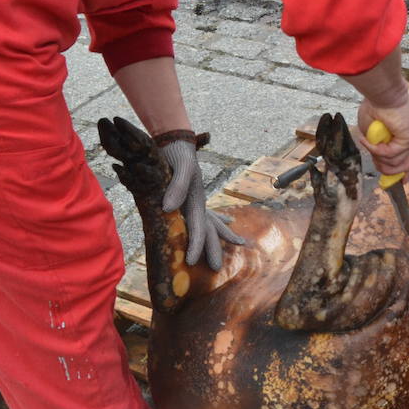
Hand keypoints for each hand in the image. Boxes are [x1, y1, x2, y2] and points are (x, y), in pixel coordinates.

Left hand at [157, 134, 244, 270]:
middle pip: (211, 229)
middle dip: (214, 248)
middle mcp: (199, 202)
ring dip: (223, 234)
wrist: (177, 140)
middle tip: (218, 267)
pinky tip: (227, 222)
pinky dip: (216, 220)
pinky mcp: (191, 195)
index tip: (193, 262)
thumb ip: (177, 186)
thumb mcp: (179, 166)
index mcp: (196, 199)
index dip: (196, 245)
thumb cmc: (177, 153)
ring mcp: (197, 199)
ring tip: (239, 242)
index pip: (199, 228)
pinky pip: (205, 213)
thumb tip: (169, 208)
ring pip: (213, 221)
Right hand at [357, 97, 408, 175]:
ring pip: (394, 162)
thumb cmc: (376, 106)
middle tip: (375, 162)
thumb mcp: (373, 131)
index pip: (408, 159)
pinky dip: (376, 149)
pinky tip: (369, 140)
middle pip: (403, 166)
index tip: (401, 183)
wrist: (382, 93)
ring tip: (369, 142)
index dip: (403, 173)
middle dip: (386, 170)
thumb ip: (377, 146)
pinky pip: (390, 154)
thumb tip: (376, 158)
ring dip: (377, 155)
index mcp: (406, 136)